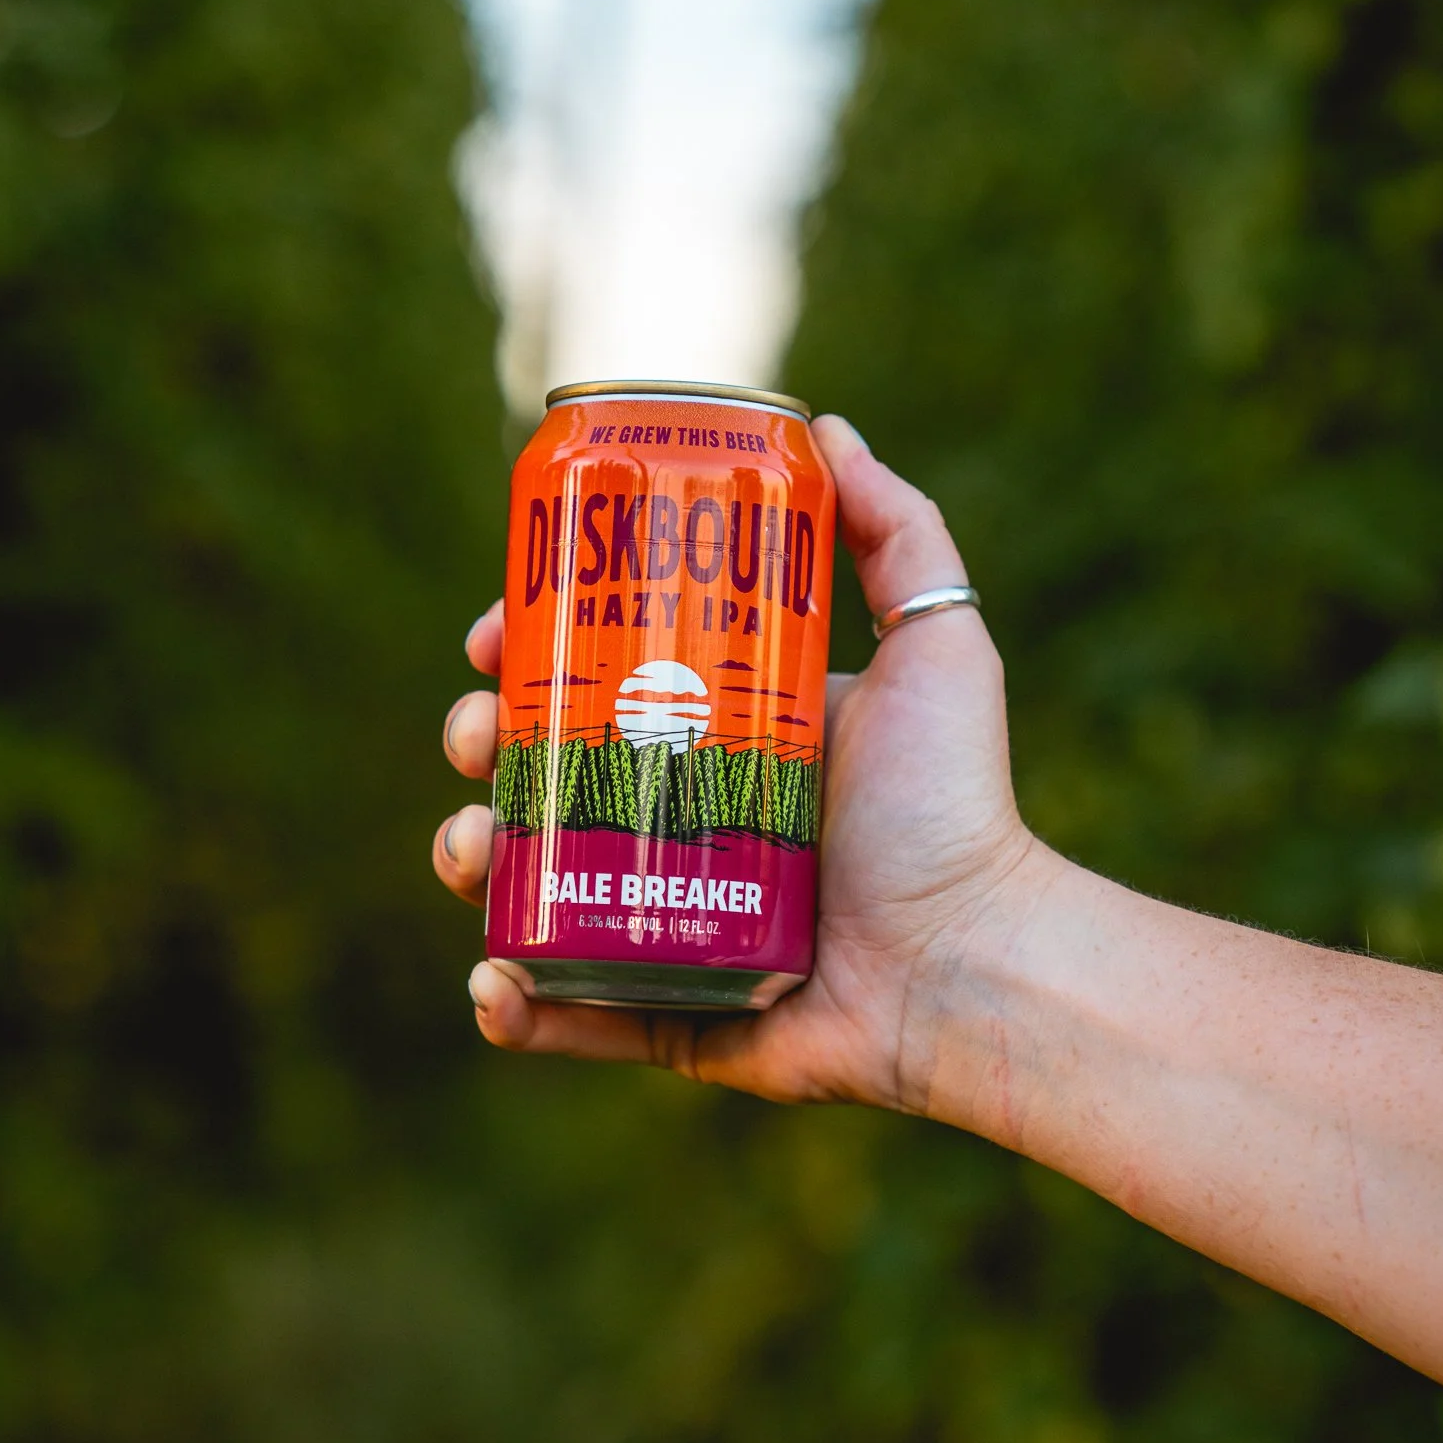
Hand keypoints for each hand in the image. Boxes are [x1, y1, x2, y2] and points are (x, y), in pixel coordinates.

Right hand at [432, 415, 1045, 1111]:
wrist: (972, 959)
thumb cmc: (956, 804)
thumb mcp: (938, 642)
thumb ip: (896, 531)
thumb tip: (824, 427)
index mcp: (720, 739)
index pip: (592, 679)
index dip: (525, 652)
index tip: (491, 635)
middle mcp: (680, 824)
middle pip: (539, 771)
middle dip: (482, 743)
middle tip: (479, 734)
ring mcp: (661, 921)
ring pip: (530, 885)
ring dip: (471, 857)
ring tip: (471, 846)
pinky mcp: (668, 1015)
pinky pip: (567, 1011)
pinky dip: (512, 1003)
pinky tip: (493, 981)